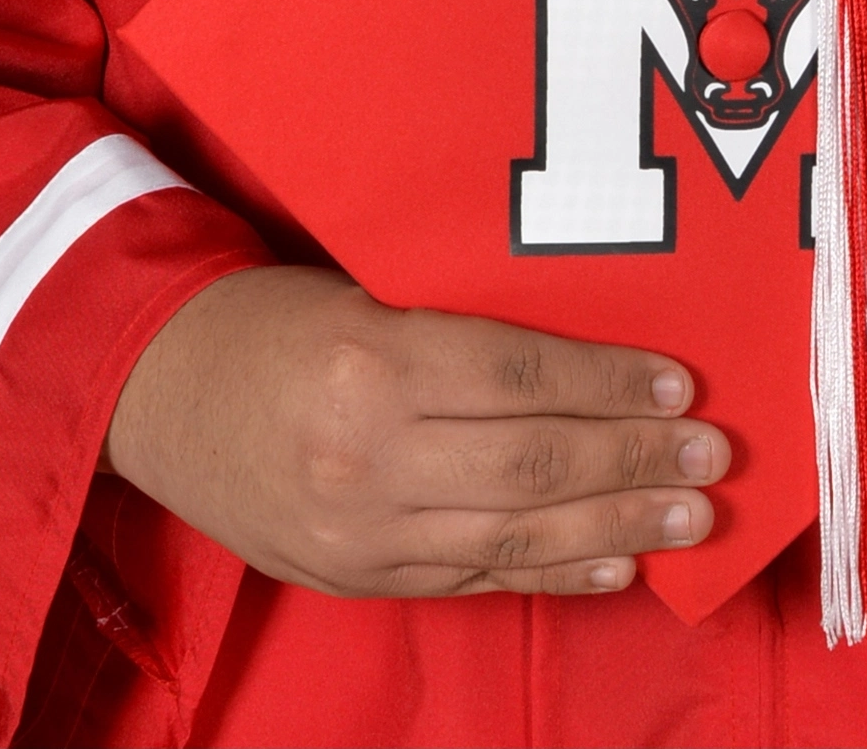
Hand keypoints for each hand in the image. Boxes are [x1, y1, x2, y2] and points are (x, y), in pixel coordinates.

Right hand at [104, 266, 726, 596]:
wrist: (155, 390)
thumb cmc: (270, 318)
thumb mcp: (360, 288)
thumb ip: (459, 322)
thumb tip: (588, 344)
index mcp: (372, 358)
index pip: (520, 375)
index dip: (609, 384)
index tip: (679, 384)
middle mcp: (369, 454)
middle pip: (532, 462)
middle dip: (633, 461)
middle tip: (711, 456)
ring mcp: (361, 530)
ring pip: (515, 533)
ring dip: (614, 527)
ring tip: (689, 520)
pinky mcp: (355, 576)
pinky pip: (474, 577)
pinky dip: (552, 573)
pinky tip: (615, 564)